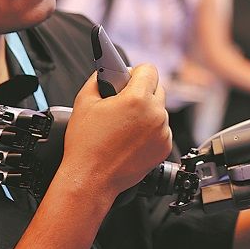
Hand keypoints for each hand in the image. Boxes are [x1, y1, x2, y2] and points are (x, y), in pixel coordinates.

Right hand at [58, 64, 171, 197]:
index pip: (149, 70)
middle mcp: (155, 114)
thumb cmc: (86, 144)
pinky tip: (130, 138)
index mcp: (137, 99)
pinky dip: (150, 130)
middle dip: (141, 91)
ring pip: (159, 110)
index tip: (127, 77)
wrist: (90, 179)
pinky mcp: (165, 147)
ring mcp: (162, 132)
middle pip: (157, 88)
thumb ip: (99, 79)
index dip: (135, 72)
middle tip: (122, 102)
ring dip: (146, 112)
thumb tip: (108, 71)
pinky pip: (161, 129)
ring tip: (124, 124)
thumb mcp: (84, 101)